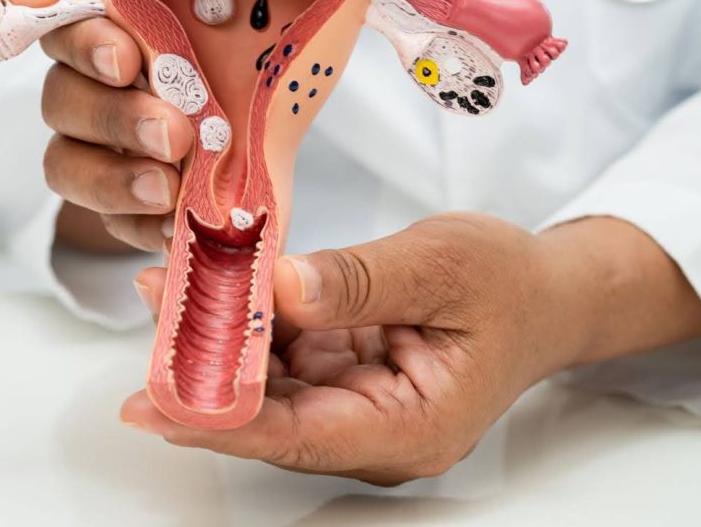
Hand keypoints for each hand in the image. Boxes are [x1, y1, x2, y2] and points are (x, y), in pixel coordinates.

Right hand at [41, 0, 385, 253]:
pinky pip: (102, 224)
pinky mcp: (111, 206)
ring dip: (113, 180)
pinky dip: (135, 228)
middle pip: (62, 98)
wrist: (233, 134)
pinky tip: (174, 229)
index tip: (129, 57)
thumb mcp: (280, 16)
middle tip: (174, 134)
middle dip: (114, 117)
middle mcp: (90, 86)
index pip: (71, 21)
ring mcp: (94, 150)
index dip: (88, 39)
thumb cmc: (240, 58)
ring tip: (168, 191)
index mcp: (120, 26)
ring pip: (66, 166)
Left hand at [122, 214, 700, 484]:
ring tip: (169, 290)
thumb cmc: (513, 283)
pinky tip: (217, 285)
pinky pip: (288, 358)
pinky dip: (253, 323)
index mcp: (412, 428)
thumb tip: (278, 287)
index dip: (225, 419)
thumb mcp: (444, 264)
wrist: (550, 292)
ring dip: (223, 341)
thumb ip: (361, 280)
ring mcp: (361, 406)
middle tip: (150, 327)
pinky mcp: (349, 376)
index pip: (301, 435)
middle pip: (274, 417)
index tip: (160, 398)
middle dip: (207, 374)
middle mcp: (378, 432)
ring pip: (273, 386)